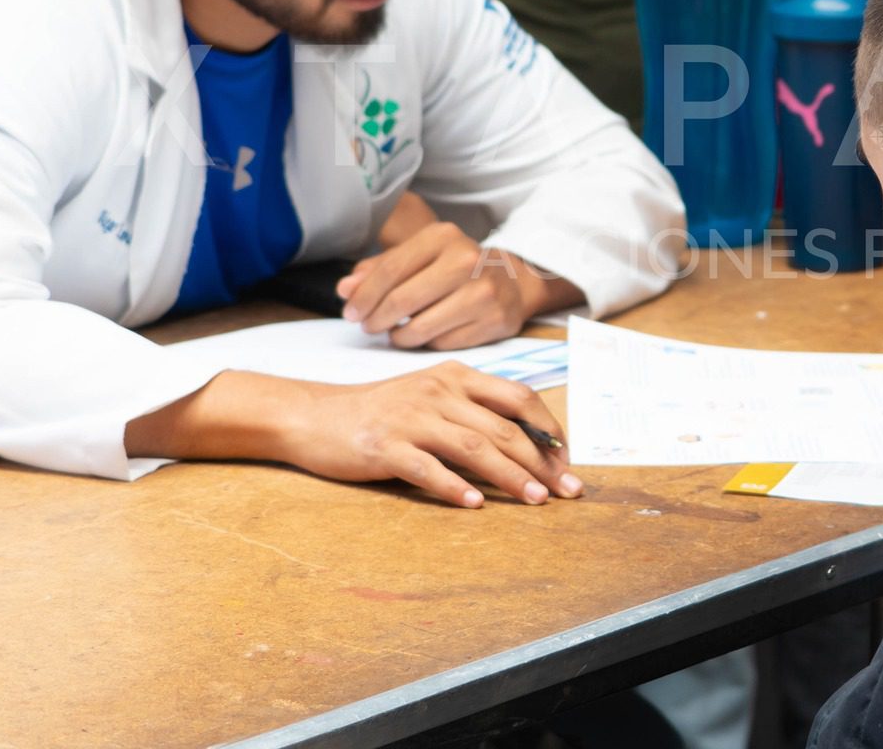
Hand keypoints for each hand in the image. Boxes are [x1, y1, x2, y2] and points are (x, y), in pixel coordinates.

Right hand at [284, 362, 579, 507]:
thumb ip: (474, 412)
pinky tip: (477, 506)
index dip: (549, 428)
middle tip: (568, 490)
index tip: (567, 459)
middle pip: (503, 428)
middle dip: (542, 461)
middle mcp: (439, 391)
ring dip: (511, 477)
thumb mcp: (432, 397)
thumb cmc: (382, 412)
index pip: (518, 397)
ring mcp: (411, 418)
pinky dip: (455, 488)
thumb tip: (529, 445)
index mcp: (456, 376)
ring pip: (475, 448)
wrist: (314, 416)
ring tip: (537, 500)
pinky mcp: (384, 446)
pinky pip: (428, 469)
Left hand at [337, 221, 580, 349]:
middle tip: (368, 326)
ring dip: (398, 337)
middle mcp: (466, 260)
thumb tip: (346, 290)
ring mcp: (484, 292)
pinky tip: (425, 335)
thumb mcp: (418, 257)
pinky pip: (442, 344)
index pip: (390, 270)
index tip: (350, 313)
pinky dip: (426, 344)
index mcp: (442, 237)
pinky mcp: (495, 321)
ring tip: (395, 333)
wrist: (510, 282)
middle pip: (402, 300)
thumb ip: (378, 270)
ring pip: (421, 328)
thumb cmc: (452, 269)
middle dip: (376, 319)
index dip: (363, 296)